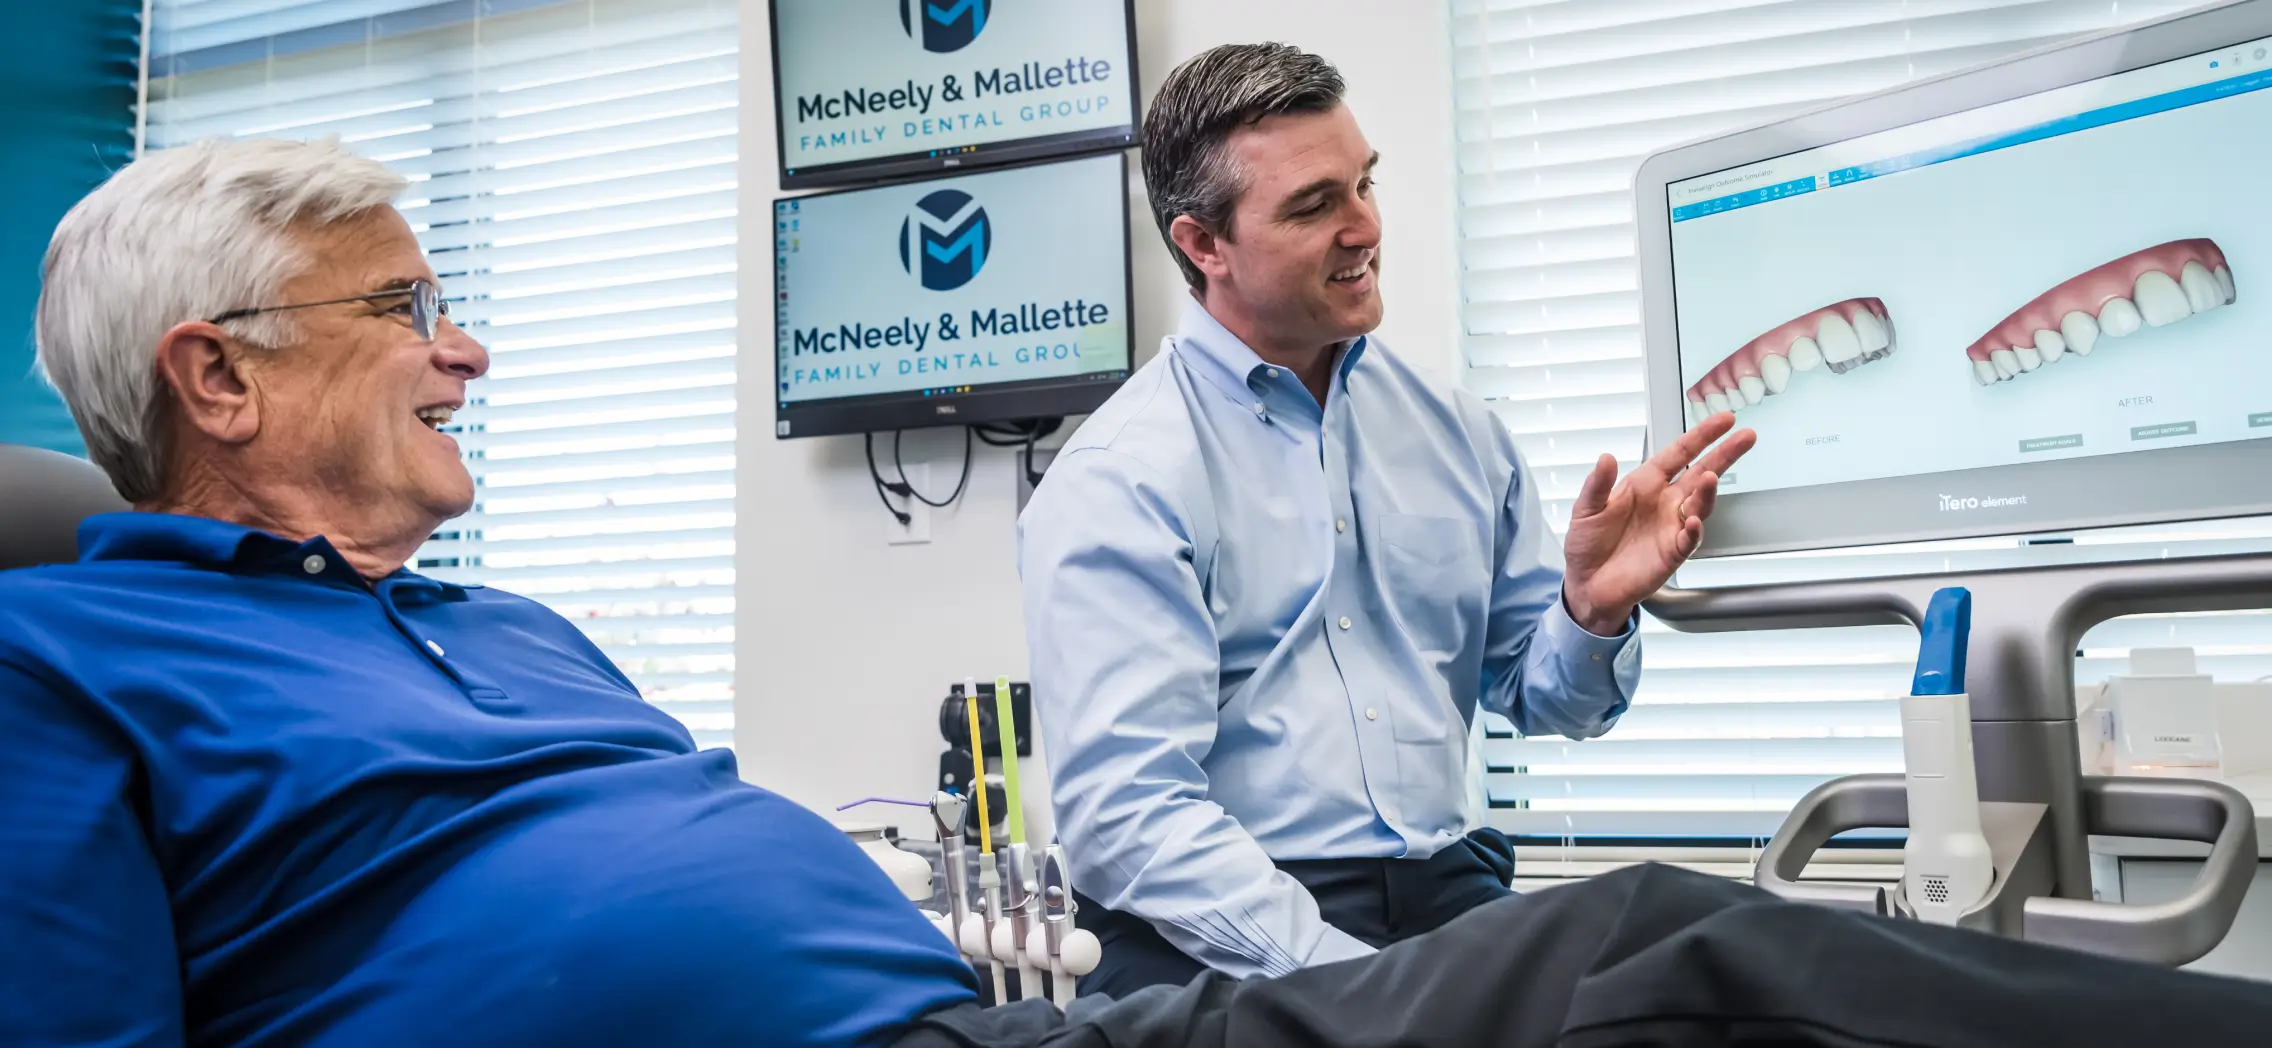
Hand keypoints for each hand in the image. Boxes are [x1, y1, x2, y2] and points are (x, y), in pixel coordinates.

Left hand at [1559, 413, 1755, 634]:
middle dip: (1725, 455)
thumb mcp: (1586, 509)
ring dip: (1707, 492)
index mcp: (1646, 483)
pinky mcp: (1672, 553)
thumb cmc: (1588, 543)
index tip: (1725, 420)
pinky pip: (1689, 539)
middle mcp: (1665, 501)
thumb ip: (1597, 484)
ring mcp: (1672, 526)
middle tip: (1747, 436)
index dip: (1701, 436)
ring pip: (1700, 504)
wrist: (1587, 584)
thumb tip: (1605, 457)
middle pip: (1702, 473)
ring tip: (1710, 478)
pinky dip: (1693, 530)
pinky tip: (1693, 521)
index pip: (1680, 454)